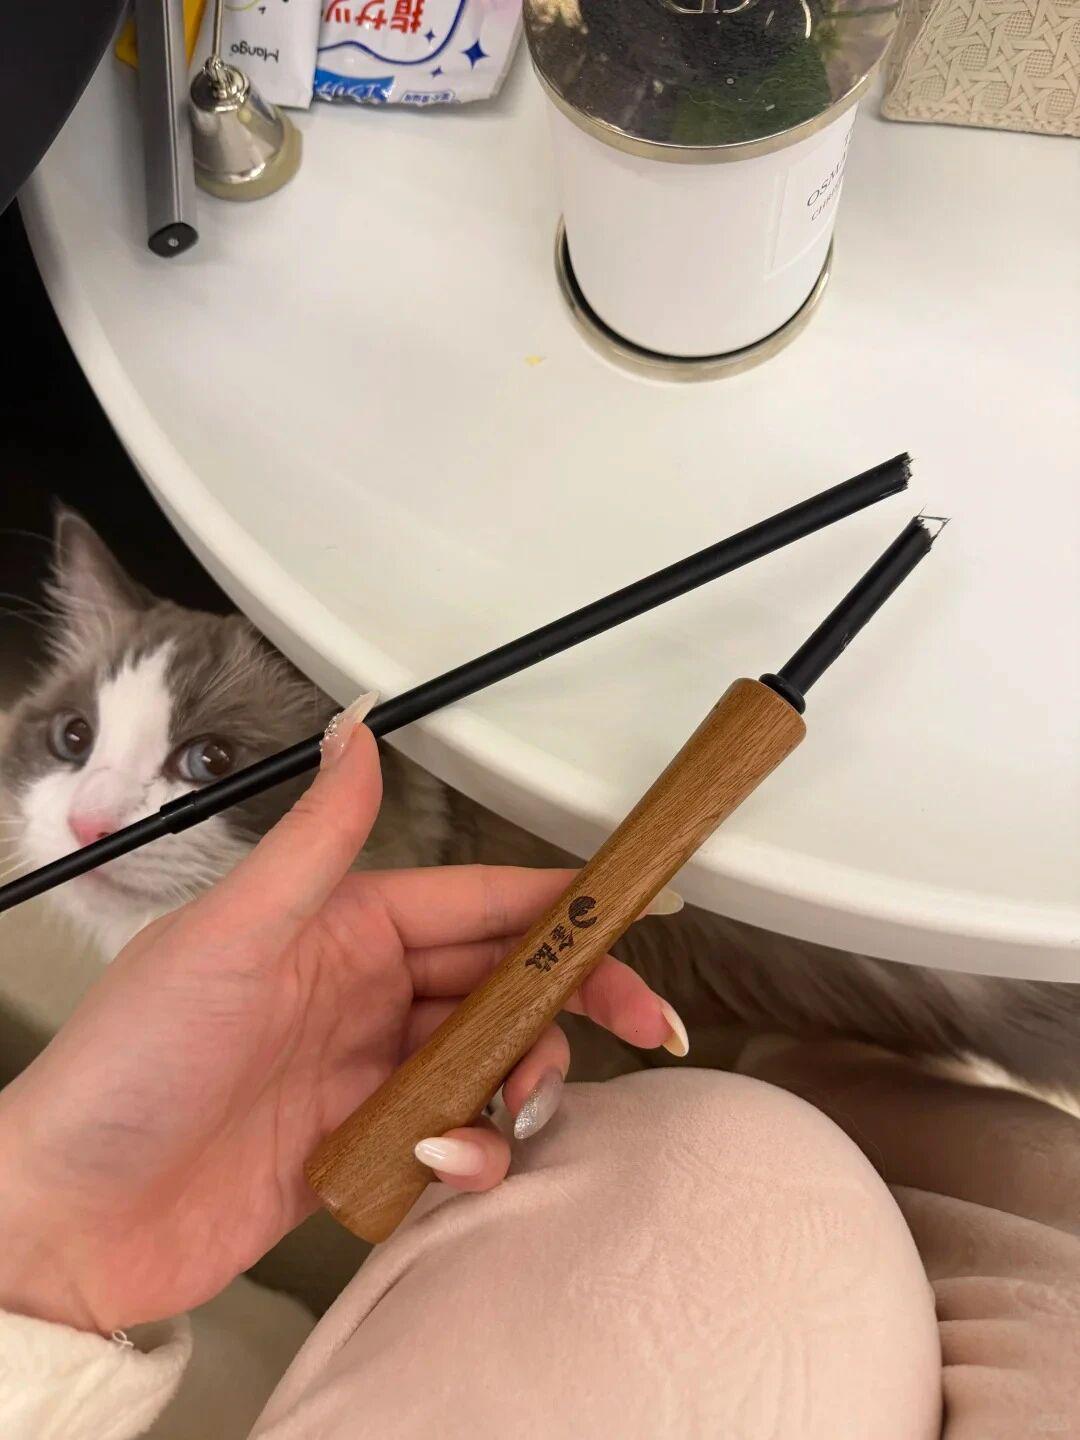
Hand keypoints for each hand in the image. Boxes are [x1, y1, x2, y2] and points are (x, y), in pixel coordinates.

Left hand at [0, 710, 683, 1333]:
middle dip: (578, 997)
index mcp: (342, 928)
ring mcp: (365, 1073)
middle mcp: (362, 993)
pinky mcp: (362, 1150)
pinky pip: (455, 1138)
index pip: (480, 902)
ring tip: (508, 1107)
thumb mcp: (227, 936)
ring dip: (524, 1081)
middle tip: (643, 1021)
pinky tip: (443, 1164)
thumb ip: (314, 842)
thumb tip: (359, 729)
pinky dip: (473, 1153)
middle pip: (504, 981)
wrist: (68, 1224)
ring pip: (491, 1061)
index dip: (563, 903)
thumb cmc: (128, 1068)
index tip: (639, 908)